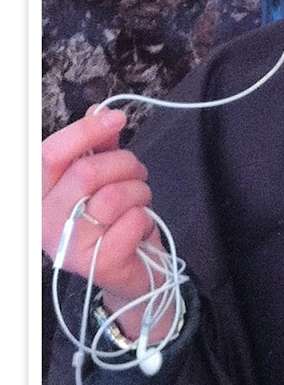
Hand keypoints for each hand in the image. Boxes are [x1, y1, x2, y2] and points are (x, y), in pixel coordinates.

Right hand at [42, 106, 164, 332]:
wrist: (131, 273)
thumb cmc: (112, 221)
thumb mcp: (102, 179)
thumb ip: (98, 148)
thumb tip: (99, 111)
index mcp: (38, 196)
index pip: (49, 155)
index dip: (85, 131)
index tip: (116, 117)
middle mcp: (44, 222)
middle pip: (86, 172)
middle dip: (125, 164)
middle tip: (138, 172)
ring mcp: (69, 246)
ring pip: (114, 195)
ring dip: (139, 191)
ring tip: (139, 200)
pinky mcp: (99, 264)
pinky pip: (133, 220)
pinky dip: (145, 217)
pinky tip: (138, 227)